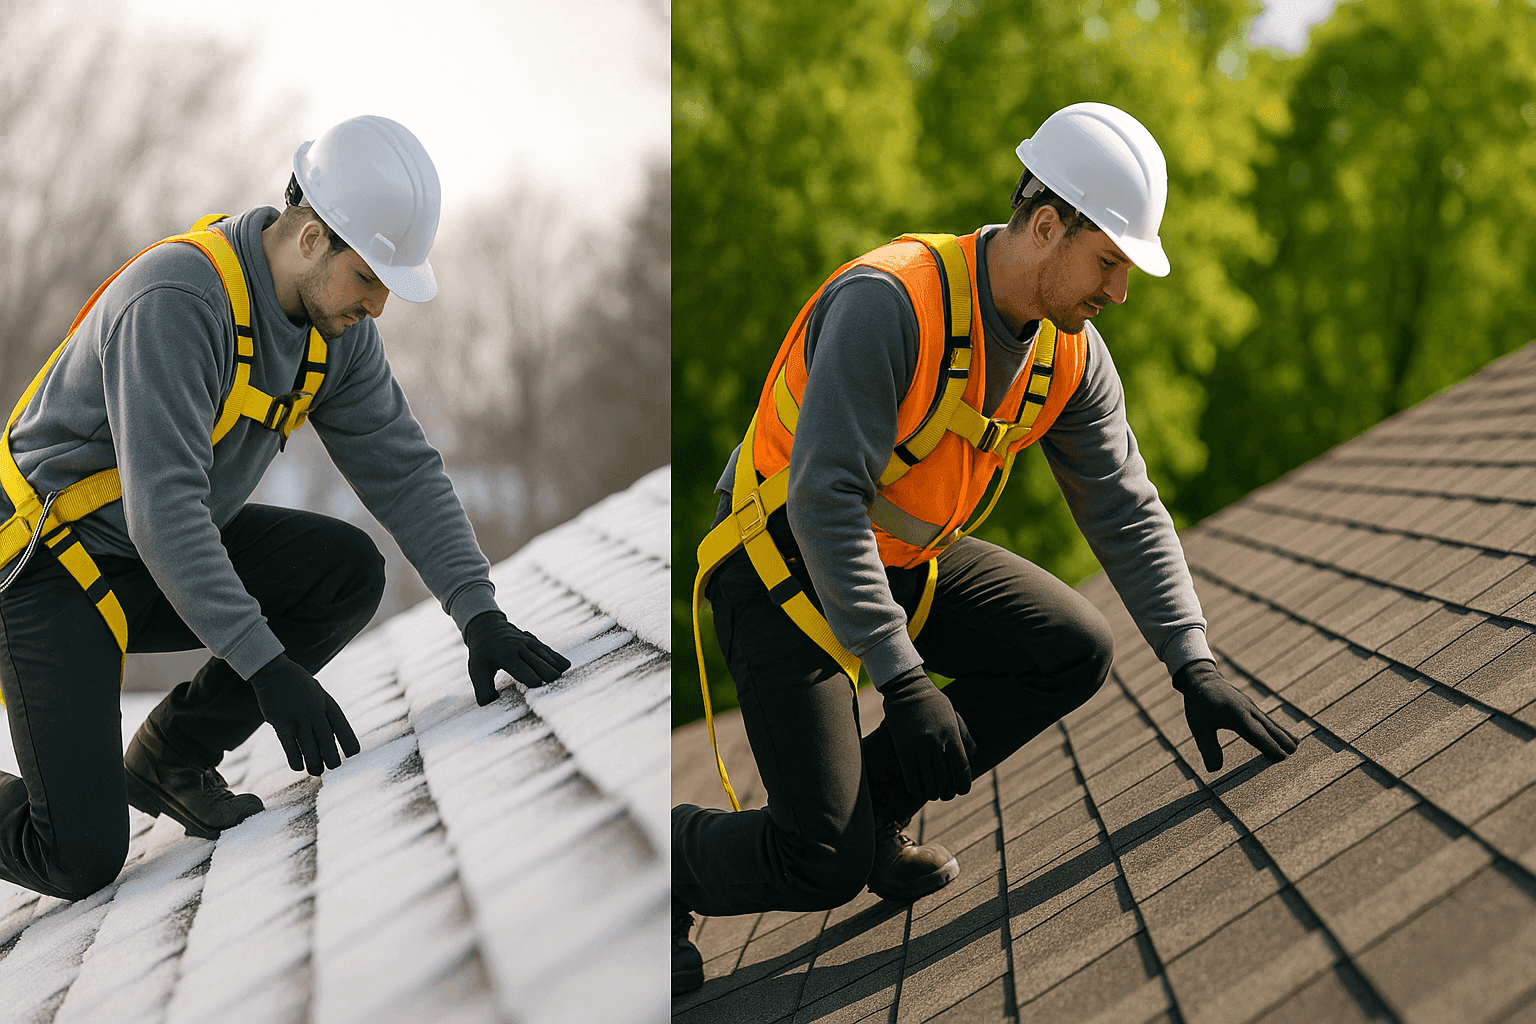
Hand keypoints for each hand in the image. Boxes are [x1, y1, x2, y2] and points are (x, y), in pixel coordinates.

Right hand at [250, 653, 360, 774]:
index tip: (352, 754)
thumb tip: (331, 738)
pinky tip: (299, 767)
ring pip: (311, 749)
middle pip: (328, 742)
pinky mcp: (281, 724)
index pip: (343, 727)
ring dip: (315, 764)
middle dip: (332, 759)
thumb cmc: (300, 685)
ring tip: (317, 771)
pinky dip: (296, 760)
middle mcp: (315, 713)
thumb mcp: (319, 694)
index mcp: (328, 704)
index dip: (350, 743)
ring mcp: (298, 719)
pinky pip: (290, 748)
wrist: (274, 672)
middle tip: (332, 766)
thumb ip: (325, 714)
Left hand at [464, 610, 570, 704]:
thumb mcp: (476, 670)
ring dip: (555, 668)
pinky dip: (557, 659)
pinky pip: (550, 651)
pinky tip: (565, 667)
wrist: (487, 627)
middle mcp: (521, 647)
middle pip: (540, 664)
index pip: (524, 670)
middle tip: (554, 687)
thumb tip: (491, 703)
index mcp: (506, 655)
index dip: (533, 680)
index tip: (539, 688)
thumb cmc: (482, 653)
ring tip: (562, 681)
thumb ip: (483, 689)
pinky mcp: (536, 642)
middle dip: (548, 675)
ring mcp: (530, 643)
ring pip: (547, 656)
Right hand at [878, 667, 975, 801]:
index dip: (964, 783)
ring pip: (928, 782)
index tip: (963, 790)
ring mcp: (918, 747)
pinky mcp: (903, 749)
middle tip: (947, 795)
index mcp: (951, 734)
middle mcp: (936, 742)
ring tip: (933, 794)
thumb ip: (964, 736)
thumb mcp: (953, 715)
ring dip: (932, 793)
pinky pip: (911, 777)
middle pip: (945, 779)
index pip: (962, 767)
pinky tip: (918, 792)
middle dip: (948, 792)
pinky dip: (916, 789)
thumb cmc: (932, 702)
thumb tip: (973, 755)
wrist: (906, 689)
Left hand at [1174, 660, 1297, 772]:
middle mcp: (1248, 710)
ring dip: (1282, 733)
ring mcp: (1250, 706)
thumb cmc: (1199, 703)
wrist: (1201, 678)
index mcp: (1237, 715)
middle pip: (1268, 727)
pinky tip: (1280, 733)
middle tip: (1294, 752)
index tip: (1282, 757)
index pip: (1256, 734)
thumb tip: (1214, 770)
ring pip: (1269, 722)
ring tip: (1295, 744)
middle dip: (1281, 739)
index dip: (1269, 746)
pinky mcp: (1249, 705)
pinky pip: (1264, 718)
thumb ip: (1208, 747)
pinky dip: (1274, 726)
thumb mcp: (1199, 726)